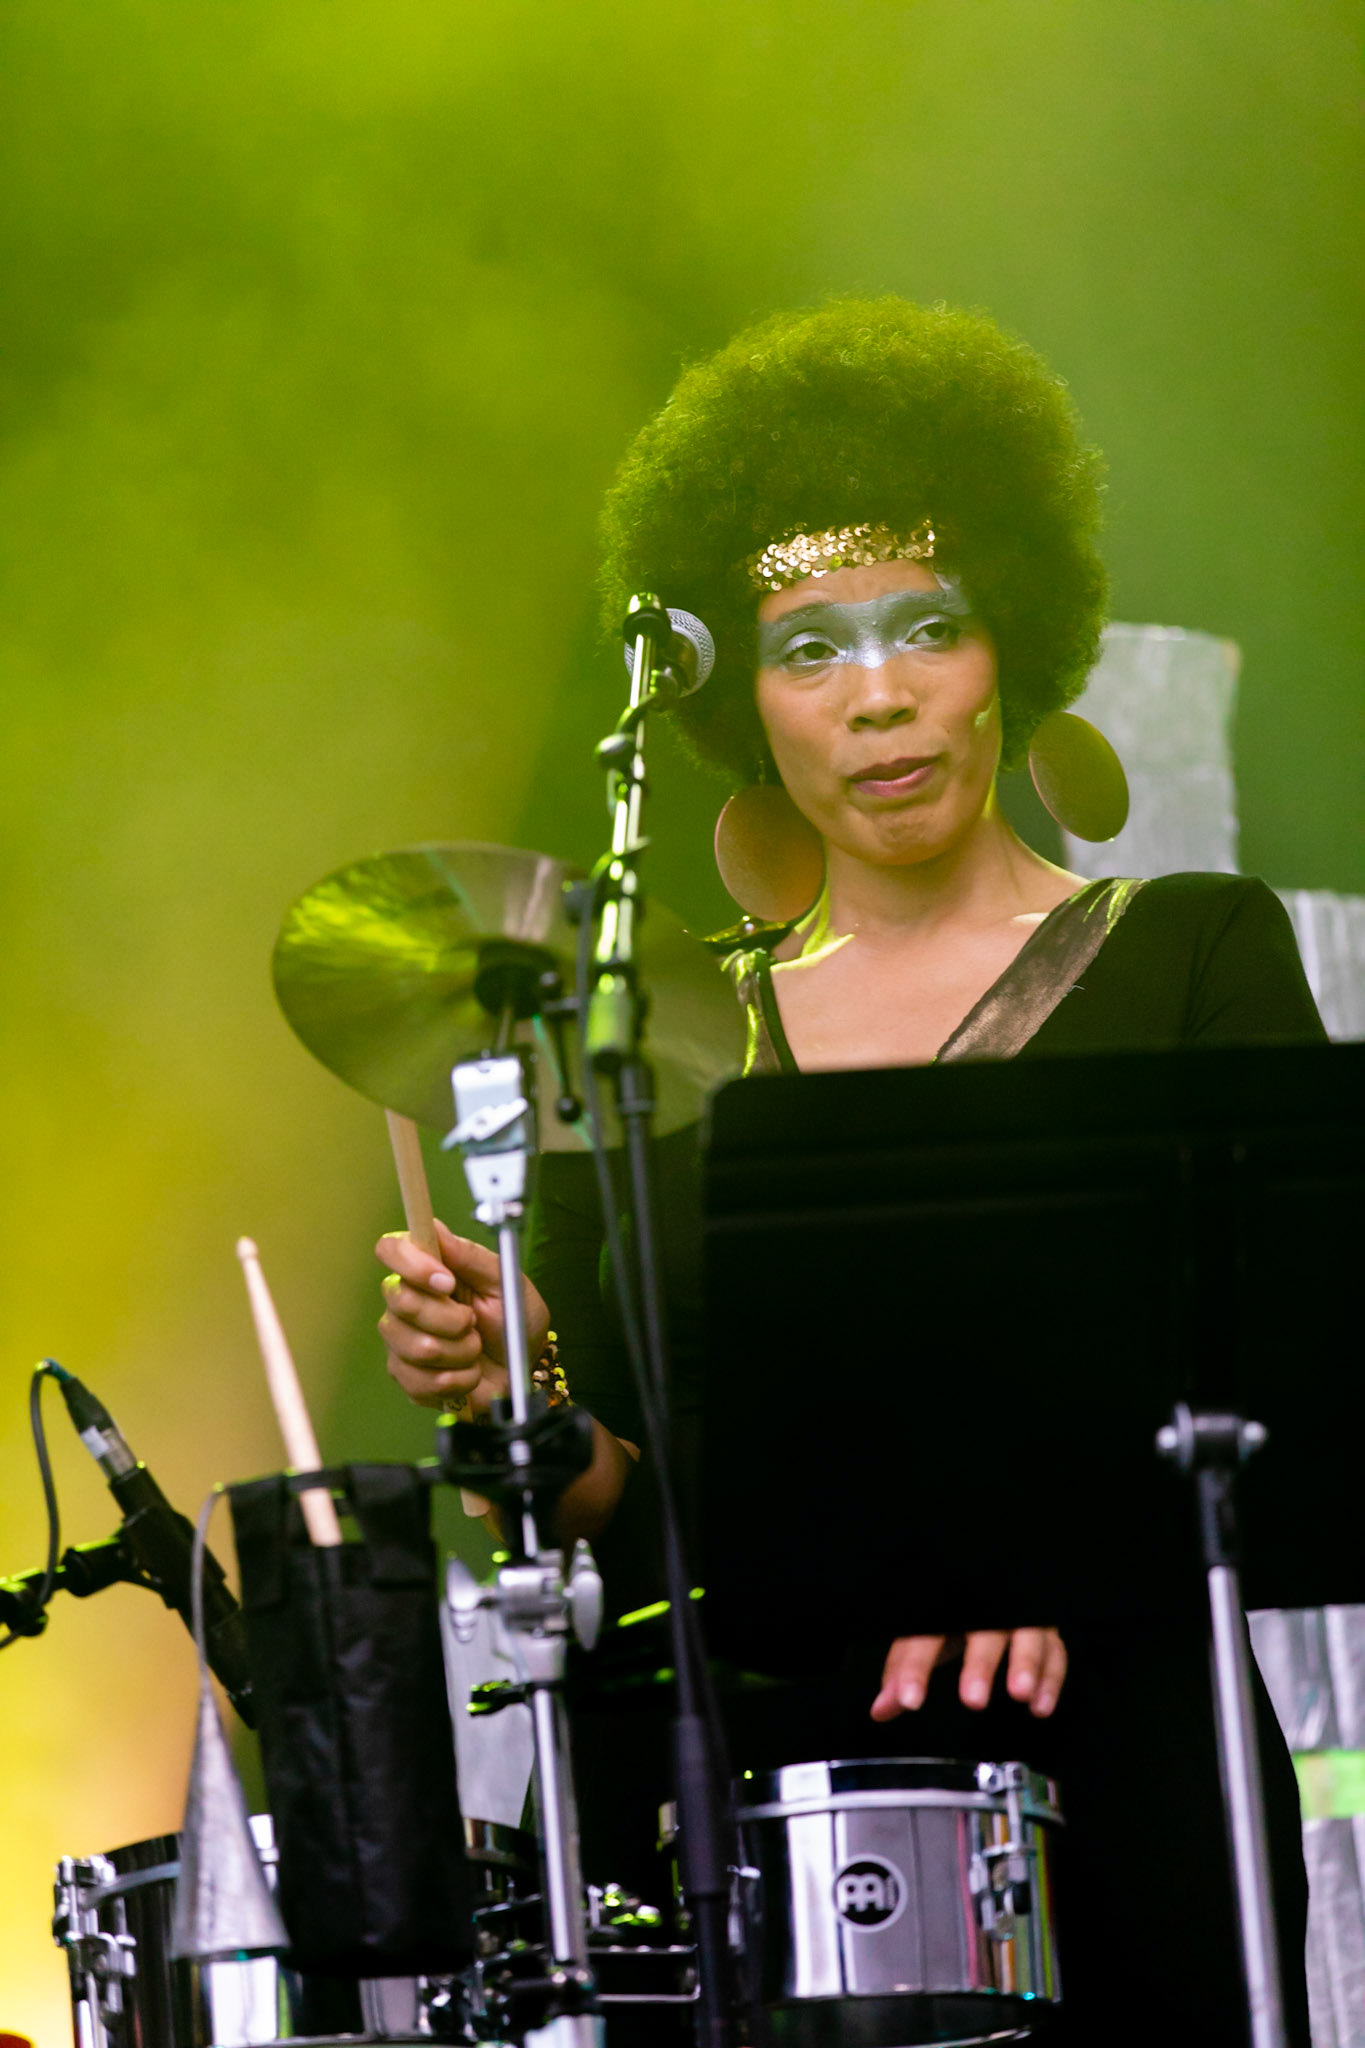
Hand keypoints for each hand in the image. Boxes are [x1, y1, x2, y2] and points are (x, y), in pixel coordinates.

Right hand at [375, 1220, 551, 1411]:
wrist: (522, 1366)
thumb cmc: (513, 1318)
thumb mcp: (504, 1281)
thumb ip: (469, 1256)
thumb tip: (434, 1227)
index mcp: (427, 1268)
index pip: (391, 1249)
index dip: (412, 1264)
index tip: (446, 1281)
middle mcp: (406, 1300)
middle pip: (400, 1301)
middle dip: (448, 1318)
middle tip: (473, 1321)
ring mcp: (401, 1340)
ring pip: (414, 1346)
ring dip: (459, 1351)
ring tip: (475, 1347)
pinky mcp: (407, 1377)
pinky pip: (421, 1381)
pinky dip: (457, 1379)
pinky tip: (468, 1371)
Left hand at [871, 1628, 1066, 1721]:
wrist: (985, 1596)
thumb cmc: (953, 1619)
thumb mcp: (925, 1638)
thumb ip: (905, 1671)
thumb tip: (881, 1710)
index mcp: (945, 1610)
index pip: (924, 1638)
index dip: (915, 1669)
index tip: (910, 1700)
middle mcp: (984, 1610)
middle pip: (984, 1631)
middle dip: (981, 1664)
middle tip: (973, 1699)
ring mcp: (1018, 1618)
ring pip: (1028, 1634)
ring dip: (1027, 1663)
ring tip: (1018, 1694)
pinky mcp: (1046, 1631)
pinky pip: (1055, 1652)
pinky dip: (1051, 1678)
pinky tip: (1040, 1706)